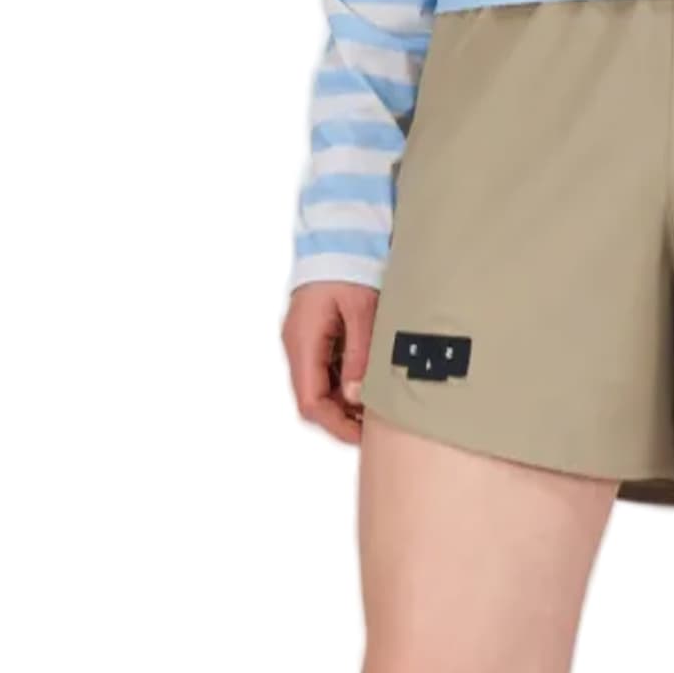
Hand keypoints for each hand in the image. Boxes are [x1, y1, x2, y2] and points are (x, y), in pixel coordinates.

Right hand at [283, 281, 378, 446]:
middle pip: (312, 400)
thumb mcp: (362, 311)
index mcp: (303, 342)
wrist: (338, 238)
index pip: (310, 401)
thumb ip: (359, 355)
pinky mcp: (314, 337)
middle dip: (341, 418)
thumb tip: (355, 396)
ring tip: (376, 406)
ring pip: (318, 388)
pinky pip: (324, 371)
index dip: (335, 424)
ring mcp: (303, 342)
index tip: (363, 434)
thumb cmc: (349, 268)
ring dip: (343, 402)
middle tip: (374, 425)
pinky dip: (344, 384)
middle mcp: (297, 346)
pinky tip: (367, 384)